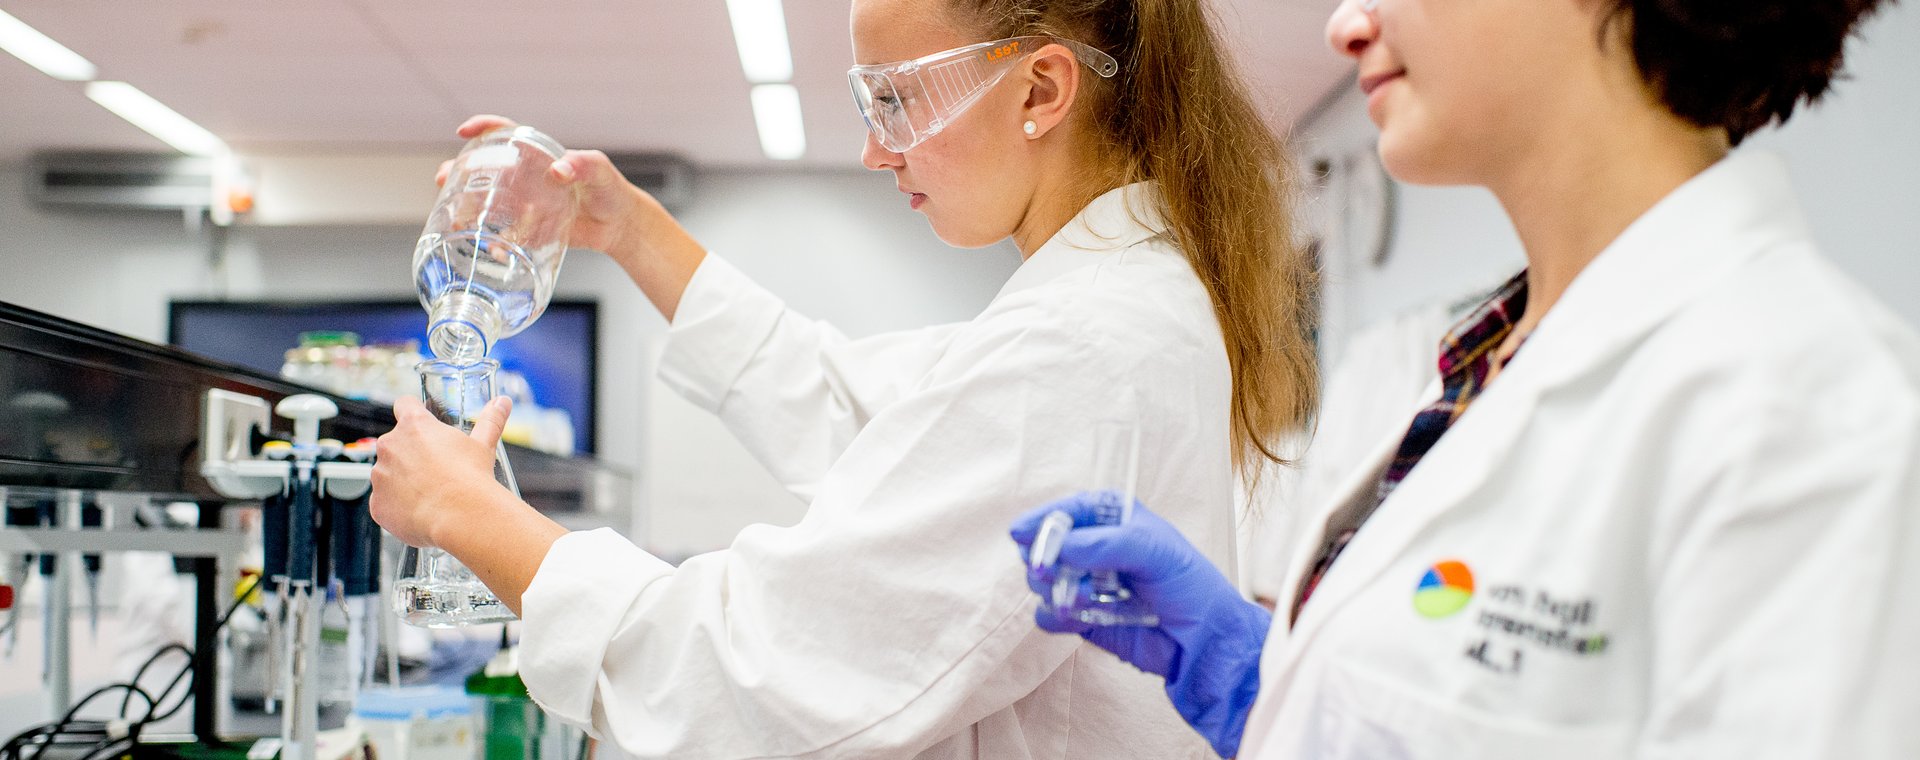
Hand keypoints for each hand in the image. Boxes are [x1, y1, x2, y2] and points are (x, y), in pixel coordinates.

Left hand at [369, 395, 510, 548]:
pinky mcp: (377, 503)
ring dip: (402, 480)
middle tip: (435, 469)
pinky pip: (385, 501)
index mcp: (415, 425)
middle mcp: (391, 446)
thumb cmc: (471, 478)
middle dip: (411, 455)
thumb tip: (502, 403)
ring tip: (430, 494)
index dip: (413, 412)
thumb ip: (490, 420)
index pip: (404, 404)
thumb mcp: (483, 445)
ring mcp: (380, 475)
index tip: (422, 424)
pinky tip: (421, 511)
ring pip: (388, 474)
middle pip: (396, 444)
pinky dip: (398, 506)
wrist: (461, 516)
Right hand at [440, 115, 706, 319]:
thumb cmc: (610, 190)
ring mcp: (524, 204)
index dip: (483, 128)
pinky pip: (505, 234)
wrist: (619, 226)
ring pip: (486, 202)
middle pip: (482, 168)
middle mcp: (524, 178)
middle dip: (458, 171)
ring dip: (464, 207)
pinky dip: (493, 241)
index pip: (504, 133)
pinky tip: (489, 248)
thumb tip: (559, 170)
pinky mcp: (529, 230)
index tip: (463, 132)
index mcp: (537, 156)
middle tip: (445, 181)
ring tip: (453, 217)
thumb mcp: (602, 172)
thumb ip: (585, 165)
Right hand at [1011, 495, 1270, 758]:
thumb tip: (1060, 547)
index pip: (1069, 510)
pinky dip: (1056, 616)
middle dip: (1044, 557)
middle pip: (1045, 544)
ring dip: (1053, 588)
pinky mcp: (1080, 617)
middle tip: (1051, 571)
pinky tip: (1079, 617)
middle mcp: (1094, 548)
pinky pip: (1048, 614)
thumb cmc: (1189, 586)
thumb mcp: (1156, 552)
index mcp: (1114, 519)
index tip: (1021, 533)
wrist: (1202, 643)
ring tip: (1085, 599)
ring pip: (1040, 579)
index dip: (1043, 519)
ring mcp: (1085, 582)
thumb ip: (1107, 544)